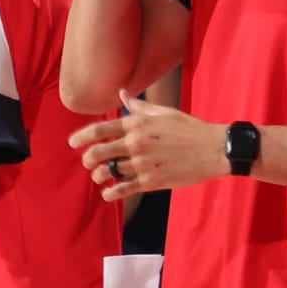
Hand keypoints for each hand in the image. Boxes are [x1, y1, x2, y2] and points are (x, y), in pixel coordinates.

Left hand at [70, 97, 227, 193]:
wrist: (214, 149)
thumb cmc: (189, 129)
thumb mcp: (164, 112)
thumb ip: (138, 107)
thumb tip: (122, 94)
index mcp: (137, 123)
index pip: (99, 130)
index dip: (80, 137)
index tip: (72, 143)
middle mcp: (136, 142)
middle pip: (97, 153)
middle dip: (87, 159)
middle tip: (87, 162)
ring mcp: (142, 163)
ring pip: (108, 172)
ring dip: (99, 176)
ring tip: (99, 176)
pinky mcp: (151, 181)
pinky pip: (123, 189)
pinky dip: (111, 192)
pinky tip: (107, 193)